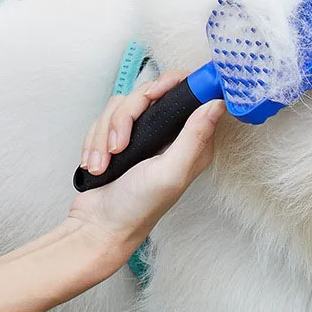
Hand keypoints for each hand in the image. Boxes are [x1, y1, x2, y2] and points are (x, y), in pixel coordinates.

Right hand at [68, 73, 225, 255]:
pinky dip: (94, 141)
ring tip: (105, 162)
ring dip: (105, 134)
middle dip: (125, 118)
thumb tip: (218, 103)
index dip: (170, 85)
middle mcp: (170, 135)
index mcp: (192, 141)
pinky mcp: (119, 138)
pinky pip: (104, 120)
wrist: (99, 225)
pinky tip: (97, 164)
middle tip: (119, 145)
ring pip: (121, 105)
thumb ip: (194, 136)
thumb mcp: (171, 172)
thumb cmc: (138, 207)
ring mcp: (143, 135)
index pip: (188, 93)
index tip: (153, 96)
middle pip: (147, 94)